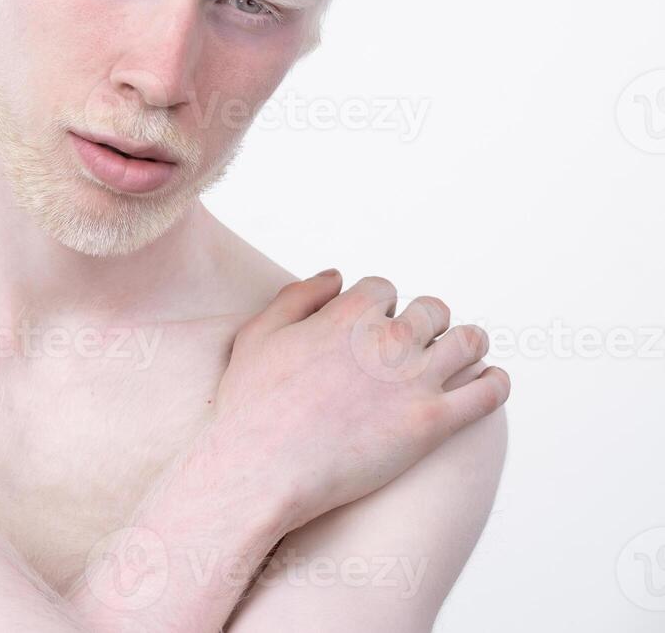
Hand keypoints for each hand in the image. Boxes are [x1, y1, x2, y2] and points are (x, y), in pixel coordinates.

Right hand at [207, 271, 509, 533]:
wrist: (262, 470)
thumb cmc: (251, 406)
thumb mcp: (257, 335)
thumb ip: (297, 297)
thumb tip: (336, 275)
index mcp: (347, 314)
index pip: (384, 288)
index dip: (379, 305)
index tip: (374, 323)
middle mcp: (387, 340)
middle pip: (432, 310)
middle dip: (425, 322)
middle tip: (417, 344)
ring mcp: (414, 381)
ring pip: (469, 341)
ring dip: (465, 343)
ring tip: (459, 357)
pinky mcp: (432, 424)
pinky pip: (487, 393)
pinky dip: (495, 383)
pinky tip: (490, 383)